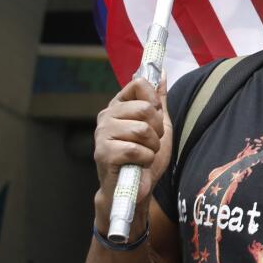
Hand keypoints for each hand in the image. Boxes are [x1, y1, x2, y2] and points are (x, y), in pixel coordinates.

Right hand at [93, 78, 171, 228]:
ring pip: (141, 129)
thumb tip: (160, 72)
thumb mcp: (158, 125)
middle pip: (144, 108)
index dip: (154, 100)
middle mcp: (106, 117)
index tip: (156, 115)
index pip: (139, 84)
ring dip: (152, 146)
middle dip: (157, 128)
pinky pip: (135, 149)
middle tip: (151, 141)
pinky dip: (145, 158)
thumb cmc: (146, 157)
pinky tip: (138, 164)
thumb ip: (158, 100)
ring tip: (144, 153)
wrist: (136, 189)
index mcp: (118, 106)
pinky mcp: (103, 153)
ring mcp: (102, 135)